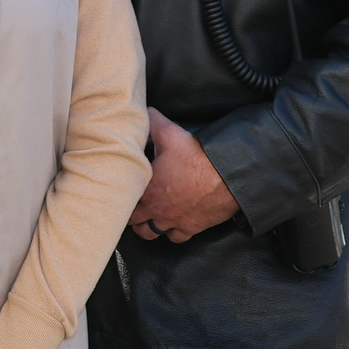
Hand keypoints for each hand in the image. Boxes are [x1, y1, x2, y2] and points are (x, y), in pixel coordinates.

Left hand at [129, 108, 237, 243]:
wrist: (229, 175)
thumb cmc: (198, 156)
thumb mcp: (171, 134)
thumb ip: (153, 123)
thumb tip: (144, 111)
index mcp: (146, 188)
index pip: (121, 199)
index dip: (119, 195)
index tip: (120, 191)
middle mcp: (156, 209)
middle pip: (133, 221)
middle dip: (130, 215)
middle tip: (132, 206)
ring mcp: (173, 220)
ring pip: (150, 233)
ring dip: (147, 226)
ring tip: (147, 218)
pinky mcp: (192, 227)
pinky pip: (175, 238)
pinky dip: (172, 233)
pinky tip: (172, 224)